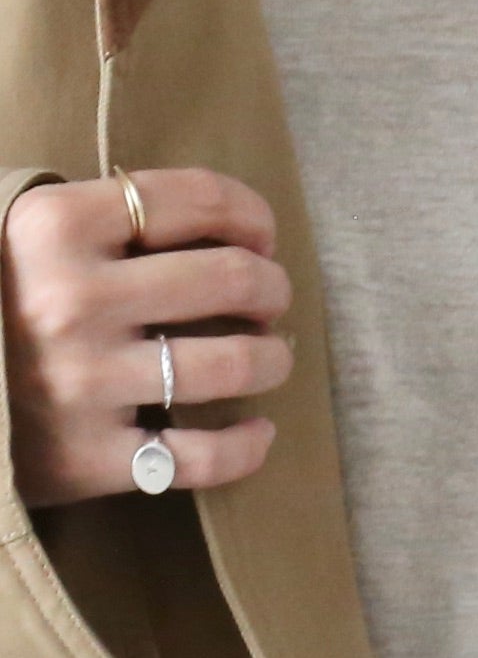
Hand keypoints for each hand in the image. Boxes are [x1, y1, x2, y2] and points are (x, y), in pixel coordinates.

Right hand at [1, 168, 292, 506]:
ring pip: (233, 365)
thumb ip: (102, 216)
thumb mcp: (19, 234)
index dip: (250, 215)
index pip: (194, 199)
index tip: (261, 236)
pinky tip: (256, 432)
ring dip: (272, 360)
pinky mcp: (89, 457)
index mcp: (52, 227)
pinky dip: (247, 446)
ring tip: (269, 359)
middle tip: (270, 301)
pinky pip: (203, 458)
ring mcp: (83, 383)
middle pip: (231, 279)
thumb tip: (225, 219)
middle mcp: (71, 301)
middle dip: (271, 289)